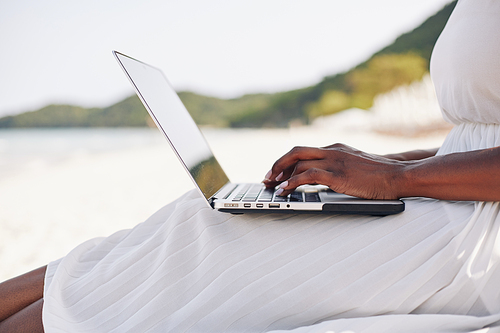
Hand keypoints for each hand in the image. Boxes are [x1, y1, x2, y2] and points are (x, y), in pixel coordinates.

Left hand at [263, 143, 405, 199]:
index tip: (276, 172)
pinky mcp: (338, 174)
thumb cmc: (380, 176)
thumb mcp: (355, 166)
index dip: (287, 162)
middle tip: (267, 178)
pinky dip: (292, 183)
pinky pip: (307, 176)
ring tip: (273, 187)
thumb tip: (321, 180)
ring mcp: (335, 161)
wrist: (399, 175)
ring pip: (298, 163)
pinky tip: (285, 190)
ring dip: (281, 176)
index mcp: (336, 148)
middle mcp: (332, 150)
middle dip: (278, 164)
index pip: (304, 151)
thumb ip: (338, 168)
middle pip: (296, 152)